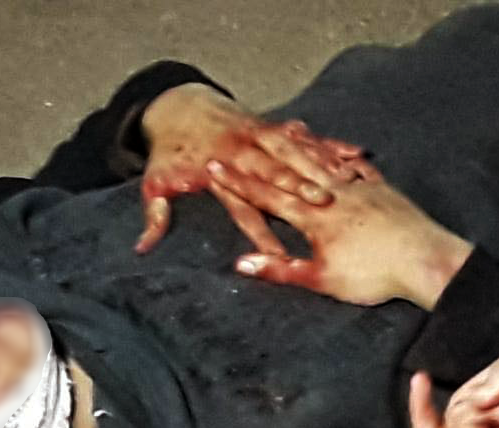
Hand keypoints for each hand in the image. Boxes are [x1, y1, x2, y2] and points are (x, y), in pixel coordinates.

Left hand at [136, 84, 372, 253]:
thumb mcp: (153, 184)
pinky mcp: (274, 127)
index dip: (261, 231)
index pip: (244, 208)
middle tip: (326, 205)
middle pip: (278, 174)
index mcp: (220, 172)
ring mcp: (261, 136)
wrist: (177, 106)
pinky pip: (308, 137)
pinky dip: (330, 145)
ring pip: (299, 152)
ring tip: (350, 181)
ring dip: (323, 167)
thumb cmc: (169, 153)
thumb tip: (141, 248)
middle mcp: (244, 153)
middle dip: (301, 188)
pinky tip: (357, 155)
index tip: (278, 250)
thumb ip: (153, 216)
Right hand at [207, 159, 472, 308]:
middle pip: (291, 168)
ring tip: (284, 131)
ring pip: (323, 162)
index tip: (215, 167)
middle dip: (262, 154)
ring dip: (301, 147)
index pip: (267, 195)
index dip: (239, 182)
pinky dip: (345, 158)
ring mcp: (360, 187)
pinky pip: (358, 168)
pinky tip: (342, 153)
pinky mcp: (384, 189)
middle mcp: (334, 194)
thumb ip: (280, 268)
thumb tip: (241, 263)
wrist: (426, 260)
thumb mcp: (322, 279)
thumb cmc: (374, 276)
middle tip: (240, 136)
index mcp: (315, 217)